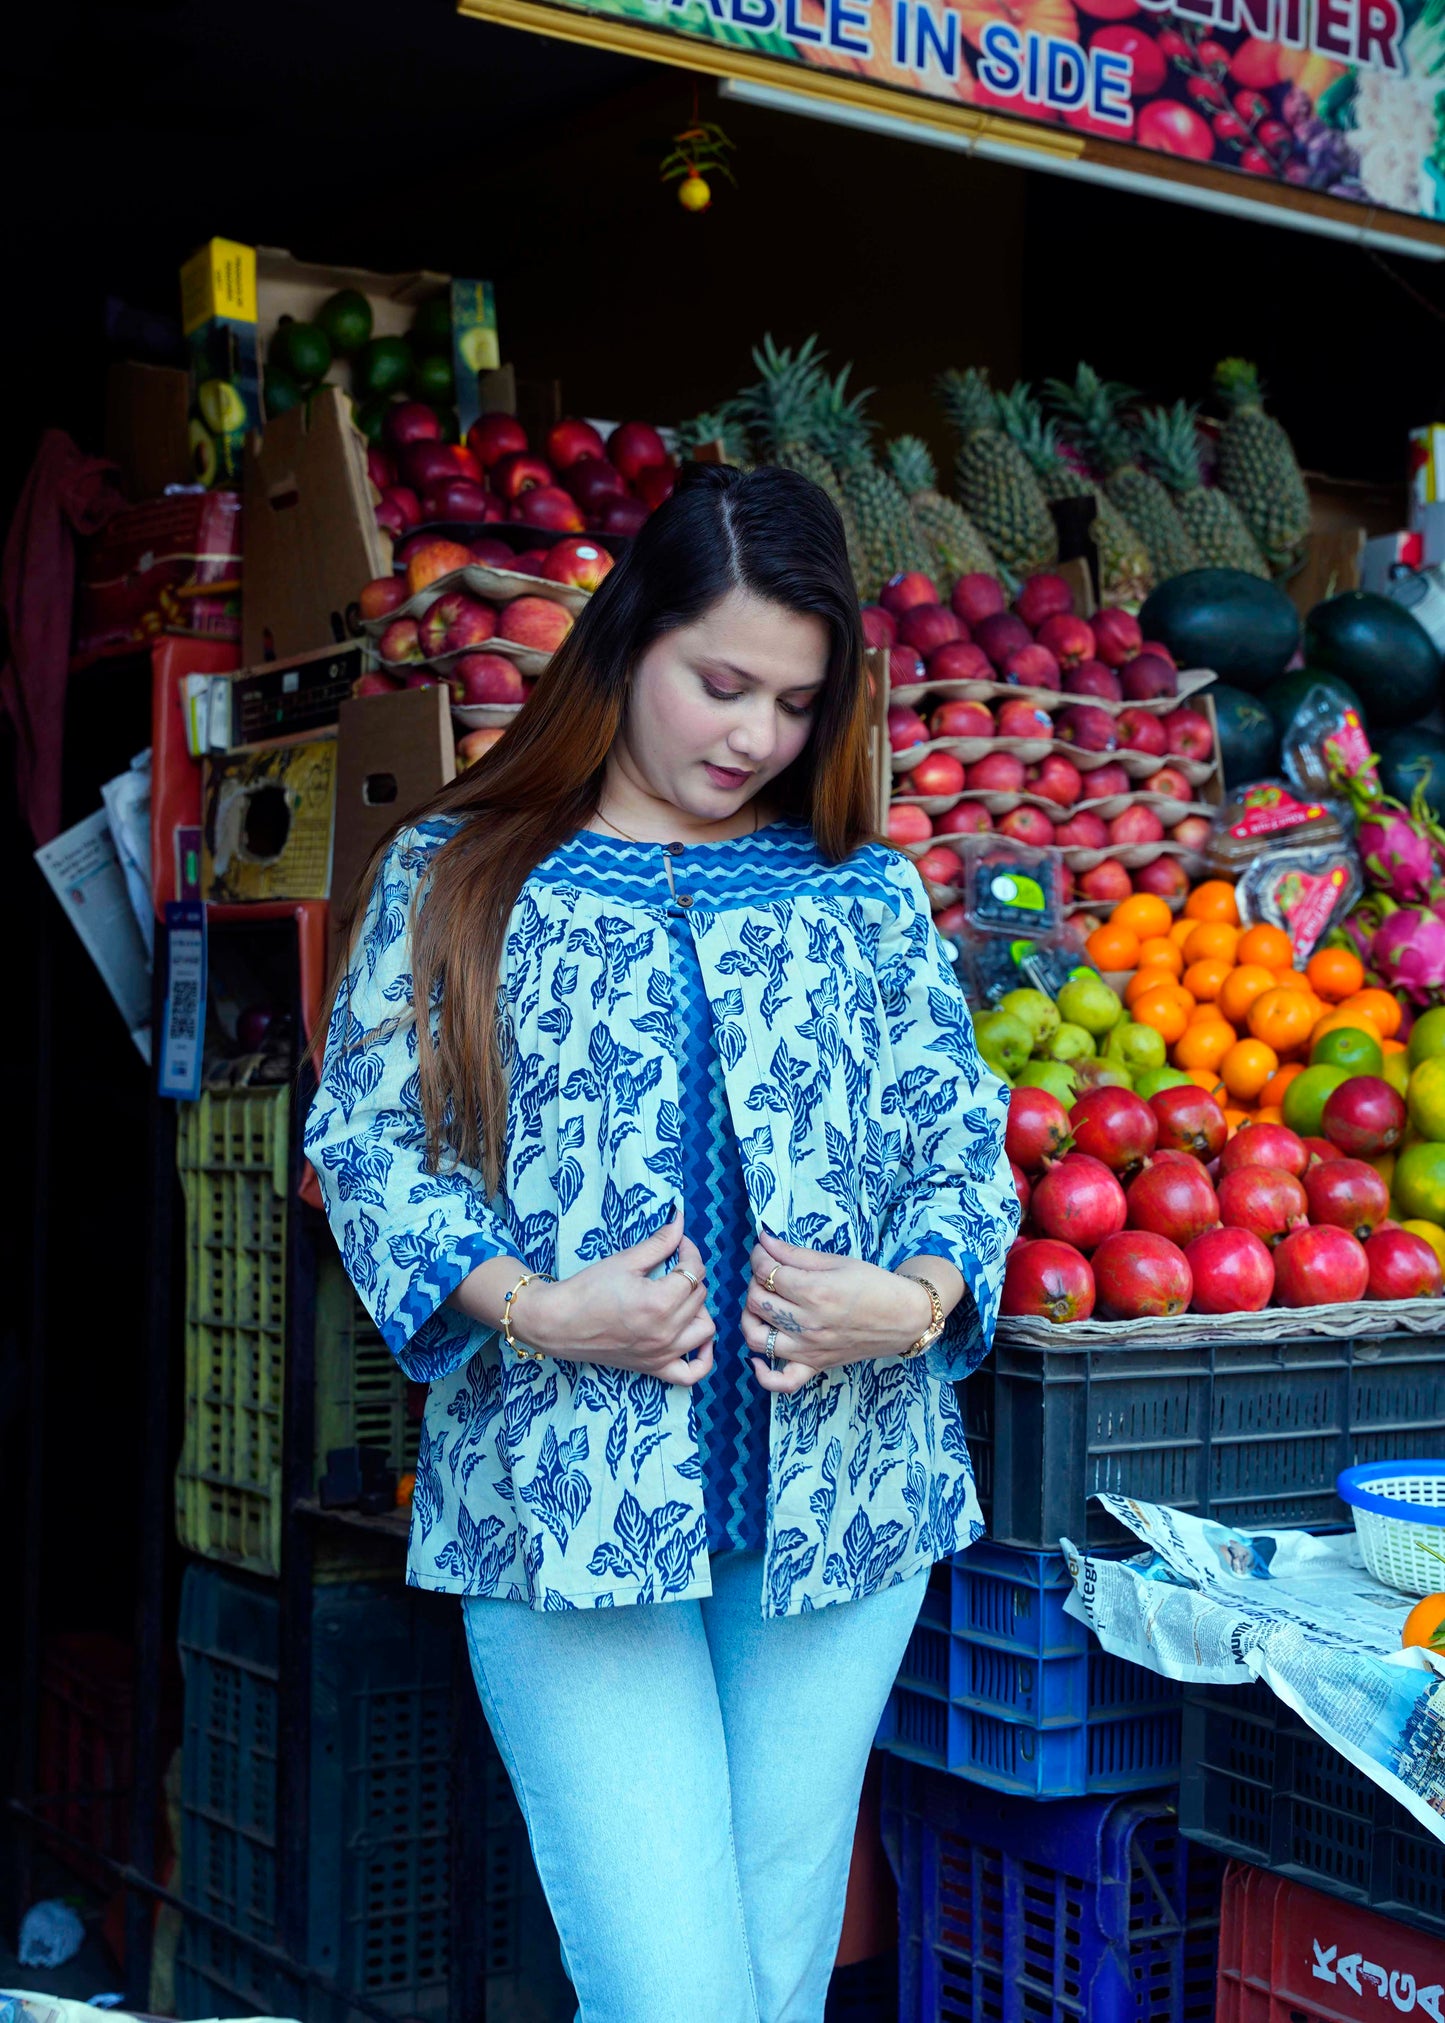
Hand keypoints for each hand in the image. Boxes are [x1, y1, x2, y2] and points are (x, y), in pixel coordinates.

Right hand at [516, 1212, 715, 1385]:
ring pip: (705, 1330)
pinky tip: (697, 1341)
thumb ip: (658, 1243)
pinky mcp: (653, 1368)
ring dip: (700, 1310)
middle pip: (700, 1297)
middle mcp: (666, 1332)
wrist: (557, 1323)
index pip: (693, 1272)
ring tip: (682, 1298)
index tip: (679, 1244)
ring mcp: (661, 1354)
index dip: (689, 1251)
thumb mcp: (625, 1261)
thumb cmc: (586, 1290)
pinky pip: (691, 1374)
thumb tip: (679, 1220)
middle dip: (691, 1275)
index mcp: (660, 1303)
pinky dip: (702, 1358)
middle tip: (674, 1264)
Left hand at [740, 1229, 936, 1394]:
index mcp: (814, 1291)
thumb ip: (794, 1253)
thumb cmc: (873, 1284)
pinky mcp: (815, 1366)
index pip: (765, 1272)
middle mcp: (807, 1323)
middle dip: (755, 1281)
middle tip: (769, 1274)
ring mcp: (809, 1348)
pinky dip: (763, 1374)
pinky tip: (758, 1359)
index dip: (758, 1256)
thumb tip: (763, 1240)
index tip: (764, 1251)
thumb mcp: (836, 1261)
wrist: (904, 1317)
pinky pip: (782, 1382)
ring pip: (756, 1337)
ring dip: (750, 1317)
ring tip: (762, 1306)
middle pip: (756, 1301)